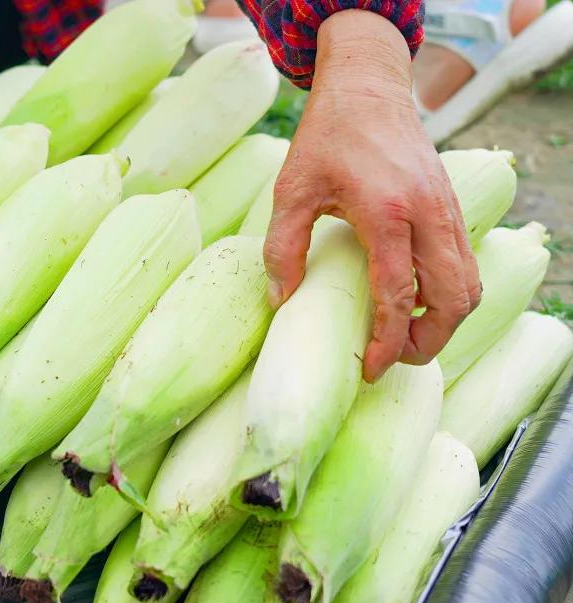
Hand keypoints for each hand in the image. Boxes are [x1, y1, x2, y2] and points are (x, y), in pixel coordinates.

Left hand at [264, 10, 481, 382]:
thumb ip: (283, 246)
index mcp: (387, 212)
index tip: (370, 369)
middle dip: (428, 342)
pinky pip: (464, 263)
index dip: (387, 341)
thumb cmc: (327, 135)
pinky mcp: (450, 207)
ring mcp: (446, 210)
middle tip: (392, 359)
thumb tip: (280, 300)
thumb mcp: (291, 189)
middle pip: (452, 300)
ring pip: (468, 284)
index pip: (398, 295)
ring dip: (444, 320)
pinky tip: (413, 301)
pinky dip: (448, 293)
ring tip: (403, 338)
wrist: (368, 87)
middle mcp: (428, 214)